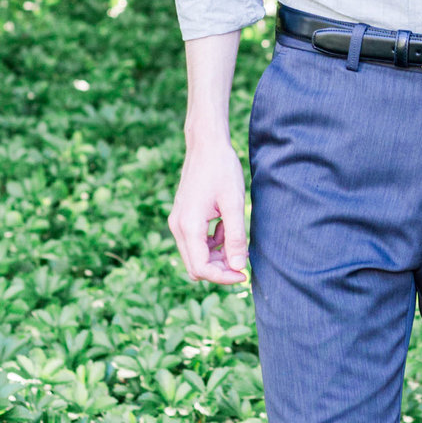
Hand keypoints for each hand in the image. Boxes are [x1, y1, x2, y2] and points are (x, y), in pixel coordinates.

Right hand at [168, 130, 248, 284]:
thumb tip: (238, 266)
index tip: (244, 274)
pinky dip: (212, 242)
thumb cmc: (222, 170)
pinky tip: (225, 225)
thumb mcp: (233, 204)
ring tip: (234, 235)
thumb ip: (235, 237)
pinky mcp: (182, 217)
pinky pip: (196, 242)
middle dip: (219, 269)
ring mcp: (178, 222)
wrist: (206, 145)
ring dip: (217, 255)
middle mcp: (178, 227)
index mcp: (189, 226)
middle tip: (242, 260)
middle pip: (196, 267)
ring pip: (196, 256)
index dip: (223, 277)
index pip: (202, 269)